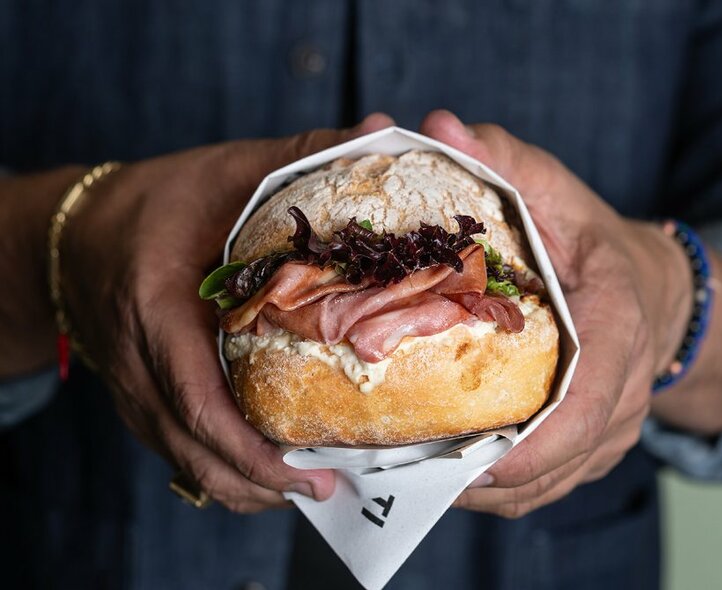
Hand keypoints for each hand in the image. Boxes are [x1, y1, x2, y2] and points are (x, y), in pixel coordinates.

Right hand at [60, 114, 393, 512]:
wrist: (75, 233)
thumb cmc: (151, 202)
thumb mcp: (222, 171)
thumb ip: (299, 155)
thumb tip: (378, 129)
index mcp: (155, 309)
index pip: (195, 398)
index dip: (248, 447)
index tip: (304, 470)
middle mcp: (138, 363)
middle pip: (192, 449)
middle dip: (258, 483)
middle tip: (326, 490)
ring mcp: (134, 389)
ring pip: (185, 462)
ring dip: (244, 485)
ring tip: (306, 489)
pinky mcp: (140, 398)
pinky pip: (180, 450)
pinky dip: (224, 468)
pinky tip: (268, 469)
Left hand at [420, 110, 692, 517]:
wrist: (651, 288)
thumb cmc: (594, 242)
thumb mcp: (556, 191)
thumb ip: (504, 160)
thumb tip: (438, 128)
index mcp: (617, 329)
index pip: (588, 401)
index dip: (533, 443)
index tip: (470, 462)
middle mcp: (623, 392)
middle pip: (558, 460)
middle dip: (480, 475)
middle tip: (401, 467)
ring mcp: (613, 429)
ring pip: (547, 485)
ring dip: (480, 490)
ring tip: (407, 476)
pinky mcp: (594, 447)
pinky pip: (545, 484)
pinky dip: (494, 487)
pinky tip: (441, 471)